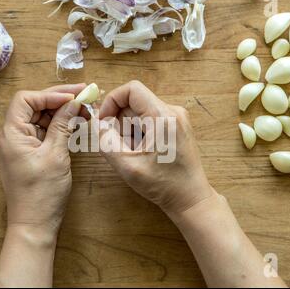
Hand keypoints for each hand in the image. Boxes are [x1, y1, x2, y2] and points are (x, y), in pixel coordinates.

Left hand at [0, 84, 86, 236]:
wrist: (34, 224)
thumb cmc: (42, 193)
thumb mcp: (56, 155)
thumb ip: (63, 125)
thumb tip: (73, 103)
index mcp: (11, 134)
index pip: (26, 100)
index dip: (50, 95)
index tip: (73, 97)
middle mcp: (11, 137)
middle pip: (33, 107)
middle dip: (59, 100)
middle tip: (84, 96)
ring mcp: (19, 146)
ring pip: (39, 119)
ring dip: (61, 113)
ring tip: (85, 112)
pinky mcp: (27, 154)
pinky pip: (42, 133)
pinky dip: (57, 127)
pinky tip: (75, 125)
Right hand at [97, 81, 213, 216]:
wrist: (191, 199)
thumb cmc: (163, 185)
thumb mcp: (127, 165)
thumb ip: (106, 141)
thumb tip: (98, 124)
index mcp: (163, 116)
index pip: (131, 89)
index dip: (112, 102)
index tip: (104, 123)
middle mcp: (173, 111)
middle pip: (134, 103)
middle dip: (121, 123)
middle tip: (121, 148)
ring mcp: (177, 118)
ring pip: (141, 113)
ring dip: (129, 131)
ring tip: (135, 155)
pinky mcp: (177, 127)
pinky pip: (150, 121)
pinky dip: (140, 134)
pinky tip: (144, 154)